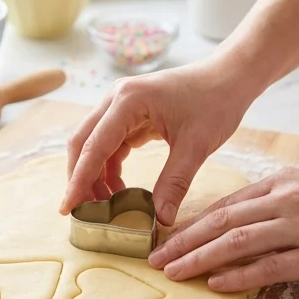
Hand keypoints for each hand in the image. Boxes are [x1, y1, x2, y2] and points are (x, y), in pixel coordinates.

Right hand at [61, 61, 252, 224]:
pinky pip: (112, 143)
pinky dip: (111, 167)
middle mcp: (117, 98)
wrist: (230, 78)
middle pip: (84, 143)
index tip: (68, 208)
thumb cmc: (216, 103)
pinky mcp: (132, 113)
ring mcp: (122, 105)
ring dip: (96, 175)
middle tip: (83, 213)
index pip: (93, 146)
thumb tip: (161, 219)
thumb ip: (175, 182)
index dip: (79, 180)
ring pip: (95, 144)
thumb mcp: (196, 145)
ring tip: (105, 207)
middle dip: (81, 178)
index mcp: (127, 101)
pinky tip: (119, 190)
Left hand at [148, 168, 298, 291]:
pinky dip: (240, 275)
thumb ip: (270, 205)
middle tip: (158, 258)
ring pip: (239, 241)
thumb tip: (226, 224)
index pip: (227, 204)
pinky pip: (269, 266)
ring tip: (176, 272)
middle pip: (225, 221)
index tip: (168, 239)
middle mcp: (287, 200)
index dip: (193, 224)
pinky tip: (215, 283)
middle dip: (185, 241)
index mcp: (281, 182)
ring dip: (202, 258)